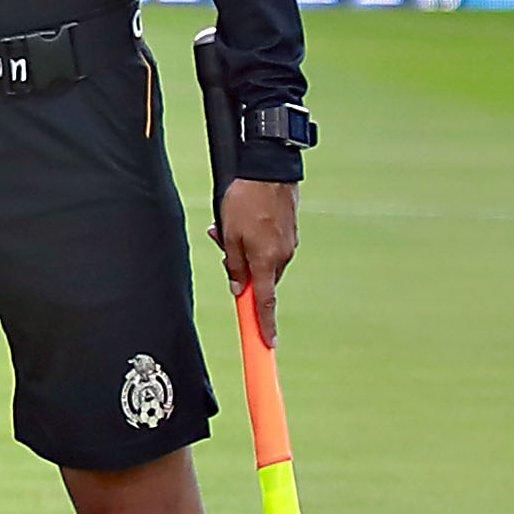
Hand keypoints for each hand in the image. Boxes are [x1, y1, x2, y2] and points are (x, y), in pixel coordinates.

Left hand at [213, 176, 296, 340]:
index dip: (264, 323)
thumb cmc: (245, 201)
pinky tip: (240, 219)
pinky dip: (253, 239)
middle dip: (241, 269)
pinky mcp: (290, 232)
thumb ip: (234, 265)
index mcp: (266, 260)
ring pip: (262, 260)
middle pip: (260, 278)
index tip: (268, 342)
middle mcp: (282, 256)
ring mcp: (289, 244)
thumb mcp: (229, 234)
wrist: (268, 171)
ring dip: (244, 250)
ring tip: (226, 226)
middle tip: (222, 244)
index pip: (265, 301)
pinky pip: (269, 246)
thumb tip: (238, 288)